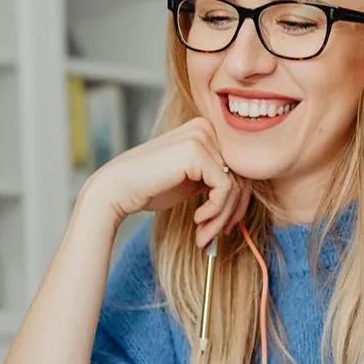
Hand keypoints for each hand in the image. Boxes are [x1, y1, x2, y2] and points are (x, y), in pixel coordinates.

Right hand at [79, 117, 251, 247]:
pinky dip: (215, 211)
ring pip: (236, 185)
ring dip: (222, 217)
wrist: (116, 189)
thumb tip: (247, 195)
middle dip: (232, 212)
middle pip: (242, 175)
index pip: (239, 167)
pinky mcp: (197, 153)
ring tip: (204, 235)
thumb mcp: (192, 180)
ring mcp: (201, 137)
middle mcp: (206, 127)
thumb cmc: (150, 187)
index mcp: (205, 129)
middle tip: (215, 236)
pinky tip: (197, 220)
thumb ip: (216, 179)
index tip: (224, 226)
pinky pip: (225, 189)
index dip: (236, 201)